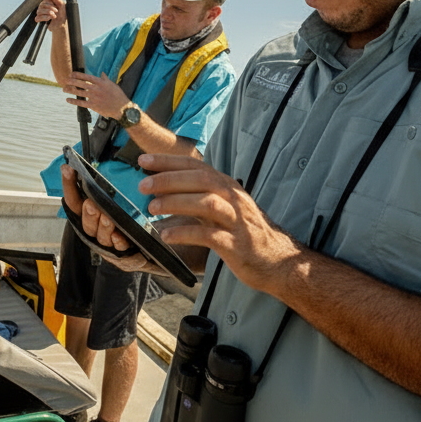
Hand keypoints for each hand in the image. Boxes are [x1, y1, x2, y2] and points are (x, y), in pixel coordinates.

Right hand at [34, 0, 66, 31]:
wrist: (62, 24)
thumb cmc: (63, 14)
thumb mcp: (61, 4)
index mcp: (48, 0)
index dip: (50, 0)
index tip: (55, 3)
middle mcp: (43, 5)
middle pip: (42, 4)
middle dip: (50, 8)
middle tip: (56, 11)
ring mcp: (40, 12)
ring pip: (39, 11)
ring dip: (48, 13)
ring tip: (54, 16)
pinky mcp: (39, 19)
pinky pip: (37, 17)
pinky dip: (44, 18)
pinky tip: (49, 19)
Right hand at [60, 163, 168, 275]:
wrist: (135, 246)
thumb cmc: (118, 218)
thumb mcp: (109, 200)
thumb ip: (101, 187)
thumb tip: (99, 162)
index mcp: (85, 214)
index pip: (72, 199)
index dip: (68, 184)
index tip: (68, 168)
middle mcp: (92, 227)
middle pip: (85, 221)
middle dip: (88, 212)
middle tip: (91, 204)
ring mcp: (104, 240)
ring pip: (100, 235)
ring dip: (103, 226)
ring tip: (108, 218)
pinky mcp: (118, 250)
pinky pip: (117, 247)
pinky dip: (118, 242)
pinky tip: (120, 237)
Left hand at [62, 72, 126, 119]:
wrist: (122, 108)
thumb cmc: (118, 95)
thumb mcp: (112, 85)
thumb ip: (105, 79)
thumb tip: (102, 73)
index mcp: (101, 83)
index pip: (87, 77)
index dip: (78, 75)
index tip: (71, 73)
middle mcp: (96, 89)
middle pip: (81, 84)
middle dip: (71, 81)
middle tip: (64, 80)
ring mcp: (94, 97)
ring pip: (79, 93)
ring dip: (70, 90)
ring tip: (64, 89)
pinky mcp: (93, 105)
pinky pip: (81, 103)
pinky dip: (74, 101)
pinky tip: (68, 99)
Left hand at [135, 153, 304, 295]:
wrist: (277, 261)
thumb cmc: (244, 234)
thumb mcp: (223, 209)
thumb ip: (199, 197)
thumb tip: (163, 188)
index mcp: (228, 187)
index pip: (196, 166)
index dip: (169, 161)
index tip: (144, 160)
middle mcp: (234, 199)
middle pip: (200, 180)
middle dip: (169, 179)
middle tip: (143, 185)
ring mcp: (236, 221)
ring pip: (206, 203)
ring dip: (176, 202)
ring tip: (152, 208)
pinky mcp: (236, 245)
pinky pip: (208, 235)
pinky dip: (184, 233)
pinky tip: (166, 235)